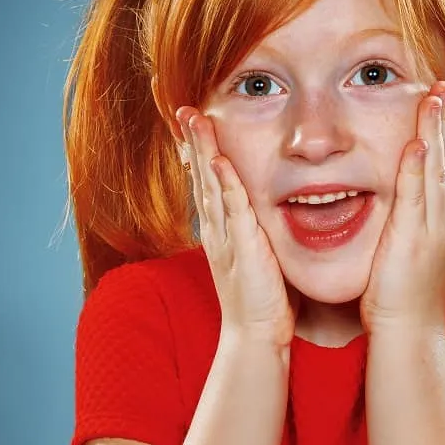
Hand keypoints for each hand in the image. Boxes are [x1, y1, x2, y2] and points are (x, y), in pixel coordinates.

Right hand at [177, 107, 296, 348]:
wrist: (255, 334)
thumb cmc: (260, 296)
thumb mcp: (253, 255)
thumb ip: (251, 231)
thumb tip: (257, 213)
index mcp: (221, 229)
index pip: (207, 183)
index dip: (200, 153)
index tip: (195, 126)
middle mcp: (217, 229)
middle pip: (201, 176)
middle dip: (193, 142)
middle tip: (185, 111)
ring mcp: (227, 236)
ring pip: (211, 185)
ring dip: (202, 151)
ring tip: (194, 121)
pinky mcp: (243, 245)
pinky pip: (232, 208)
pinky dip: (224, 183)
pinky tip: (218, 160)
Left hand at [360, 81, 444, 333]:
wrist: (412, 328)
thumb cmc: (412, 289)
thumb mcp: (424, 245)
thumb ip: (423, 215)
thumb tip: (419, 192)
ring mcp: (434, 227)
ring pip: (439, 169)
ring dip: (437, 133)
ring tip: (436, 98)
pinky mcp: (413, 238)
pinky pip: (415, 196)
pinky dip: (418, 168)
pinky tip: (416, 143)